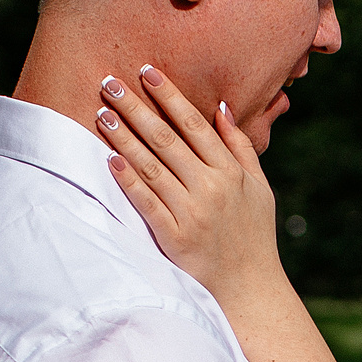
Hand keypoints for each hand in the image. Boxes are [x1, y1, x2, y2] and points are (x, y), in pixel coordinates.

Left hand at [95, 68, 281, 299]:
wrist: (250, 289)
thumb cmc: (254, 236)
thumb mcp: (259, 189)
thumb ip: (241, 147)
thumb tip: (221, 107)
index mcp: (232, 173)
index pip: (195, 125)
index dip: (169, 96)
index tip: (147, 71)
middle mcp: (211, 189)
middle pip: (167, 139)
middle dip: (137, 108)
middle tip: (110, 81)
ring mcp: (192, 213)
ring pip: (152, 166)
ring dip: (124, 137)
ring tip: (102, 112)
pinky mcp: (174, 238)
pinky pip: (146, 203)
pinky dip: (128, 180)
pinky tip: (110, 159)